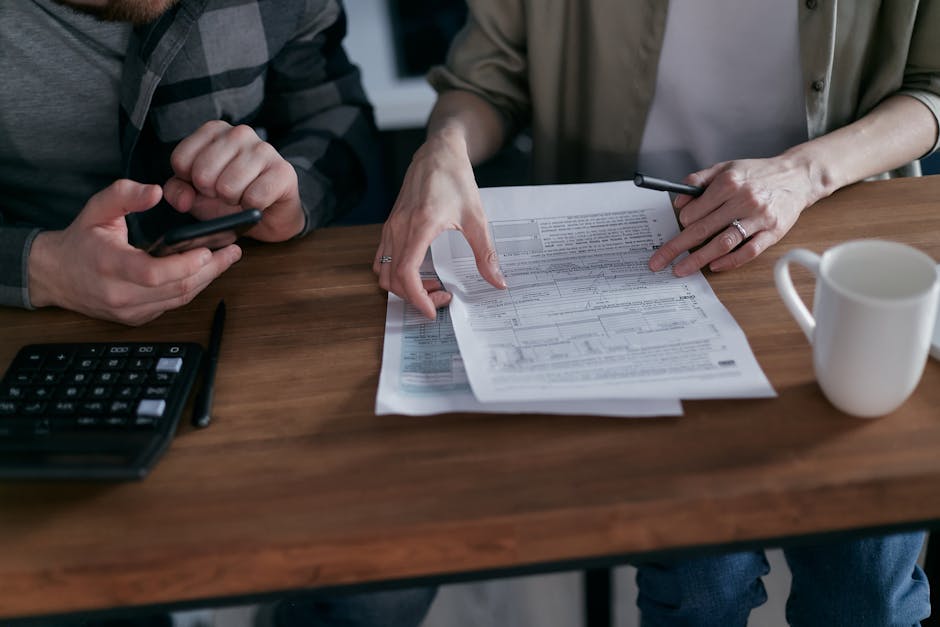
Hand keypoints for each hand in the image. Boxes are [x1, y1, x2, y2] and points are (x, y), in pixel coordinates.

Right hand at [28, 179, 241, 325]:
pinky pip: (172, 305)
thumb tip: (156, 192)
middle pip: (176, 289)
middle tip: (232, 252)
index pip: (154, 273)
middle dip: (210, 270)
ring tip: (227, 260)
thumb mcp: (96, 209)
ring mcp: (128, 311)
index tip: (208, 250)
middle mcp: (119, 295)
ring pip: (178, 300)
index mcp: (109, 266)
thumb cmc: (80, 240)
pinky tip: (206, 272)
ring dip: (206, 280)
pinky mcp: (136, 318)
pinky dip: (191, 289)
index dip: (185, 264)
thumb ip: (125, 195)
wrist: (56, 275)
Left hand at [163, 121, 303, 241]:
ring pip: (228, 188)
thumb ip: (177, 192)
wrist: (269, 214)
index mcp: (214, 130)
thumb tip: (183, 201)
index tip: (206, 184)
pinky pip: (254, 198)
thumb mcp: (196, 194)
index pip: (181, 160)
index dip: (190, 182)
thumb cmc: (231, 197)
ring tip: (243, 196)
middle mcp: (239, 133)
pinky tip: (258, 202)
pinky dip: (252, 208)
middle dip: (212, 193)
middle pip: (202, 174)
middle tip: (226, 192)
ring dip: (233, 201)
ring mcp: (264, 149)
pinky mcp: (283, 171)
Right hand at [375, 131, 505, 318]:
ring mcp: (391, 227)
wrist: (438, 152)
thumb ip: (485, 253)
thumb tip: (497, 281)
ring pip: (384, 271)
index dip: (417, 298)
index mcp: (420, 225)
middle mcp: (399, 227)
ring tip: (432, 284)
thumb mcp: (477, 217)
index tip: (433, 310)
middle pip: (393, 279)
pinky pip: (381, 258)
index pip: (406, 273)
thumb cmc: (456, 179)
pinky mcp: (390, 225)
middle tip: (442, 296)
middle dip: (416, 296)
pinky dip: (395, 273)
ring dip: (404, 286)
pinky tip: (419, 270)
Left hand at [648, 157, 816, 275]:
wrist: (796, 176)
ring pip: (723, 243)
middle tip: (658, 262)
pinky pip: (748, 251)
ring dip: (698, 259)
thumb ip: (698, 180)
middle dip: (676, 247)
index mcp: (728, 183)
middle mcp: (743, 200)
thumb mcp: (725, 167)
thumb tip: (678, 201)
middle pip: (703, 229)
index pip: (695, 210)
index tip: (681, 225)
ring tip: (681, 269)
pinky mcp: (773, 232)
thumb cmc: (757, 174)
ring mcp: (759, 218)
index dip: (683, 220)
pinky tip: (714, 266)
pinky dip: (730, 261)